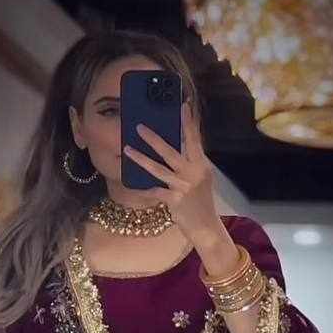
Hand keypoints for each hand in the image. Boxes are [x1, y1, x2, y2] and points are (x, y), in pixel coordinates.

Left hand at [123, 102, 224, 249]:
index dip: (188, 122)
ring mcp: (183, 187)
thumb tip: (172, 147)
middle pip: (170, 151)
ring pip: (158, 170)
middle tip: (139, 126)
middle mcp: (193, 173)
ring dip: (141, 158)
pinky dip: (144, 188)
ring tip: (127, 149)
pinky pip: (155, 192)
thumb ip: (189, 163)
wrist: (206, 227)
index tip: (182, 105)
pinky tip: (133, 183)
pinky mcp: (175, 201)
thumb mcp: (200, 178)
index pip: (195, 139)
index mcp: (201, 165)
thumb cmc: (201, 201)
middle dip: (153, 138)